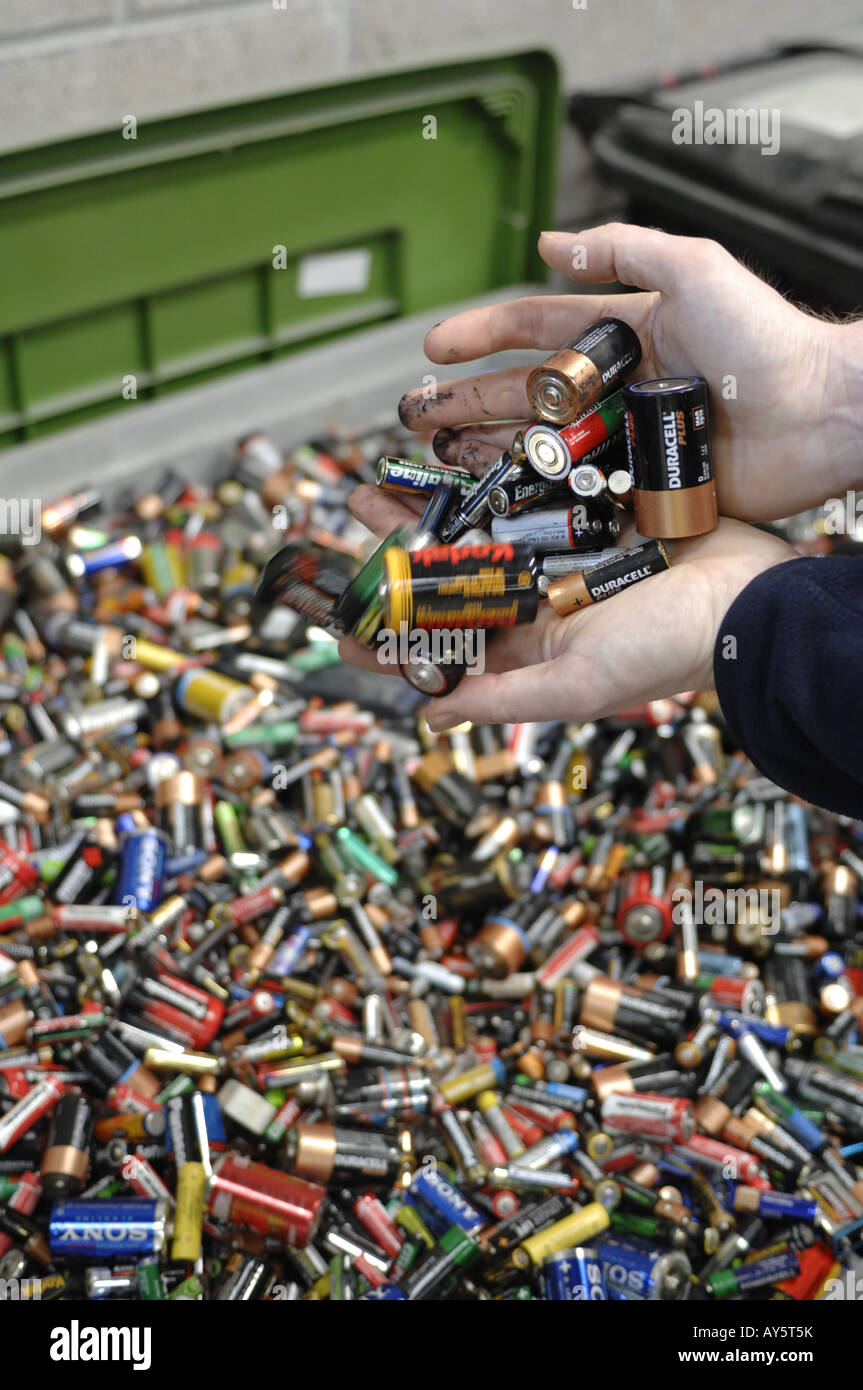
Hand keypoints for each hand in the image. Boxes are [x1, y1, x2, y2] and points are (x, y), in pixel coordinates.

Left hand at [339, 489, 795, 730]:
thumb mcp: (578, 683)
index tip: (338, 621)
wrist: (748, 596)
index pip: (441, 646)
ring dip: (425, 506)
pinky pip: (520, 489)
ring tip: (378, 480)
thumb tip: (427, 716)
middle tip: (350, 514)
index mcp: (529, 650)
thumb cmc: (667, 650)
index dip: (389, 635)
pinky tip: (447, 456)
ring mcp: (558, 555)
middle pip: (446, 576)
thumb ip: (502, 696)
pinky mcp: (584, 512)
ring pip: (472, 527)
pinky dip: (483, 474)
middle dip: (395, 550)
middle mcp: (536, 603)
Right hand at [397, 223, 861, 521]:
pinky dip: (532, 498)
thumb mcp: (694, 270)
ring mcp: (625, 440)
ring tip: (437, 456)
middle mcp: (618, 388)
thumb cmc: (766, 340)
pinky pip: (575, 493)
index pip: (536, 328)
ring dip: (485, 450)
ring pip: (539, 447)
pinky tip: (492, 500)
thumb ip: (625, 250)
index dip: (483, 334)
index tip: (435, 345)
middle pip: (523, 394)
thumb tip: (553, 244)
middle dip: (465, 400)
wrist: (819, 415)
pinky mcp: (639, 487)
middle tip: (415, 413)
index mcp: (626, 334)